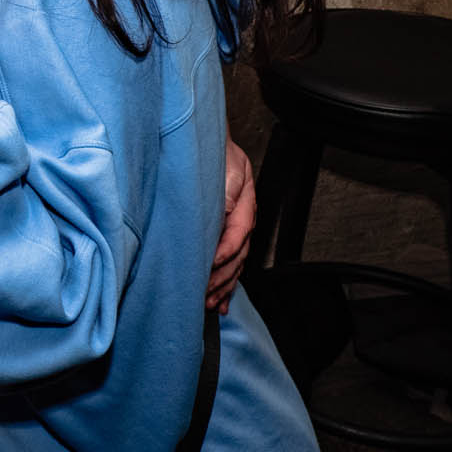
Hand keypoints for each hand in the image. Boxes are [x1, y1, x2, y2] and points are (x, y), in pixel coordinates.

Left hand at [207, 140, 254, 312]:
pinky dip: (225, 284)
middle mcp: (243, 222)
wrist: (214, 147)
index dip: (224, 252)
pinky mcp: (228, 236)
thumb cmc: (219, 156)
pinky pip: (230, 264)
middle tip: (206, 294)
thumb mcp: (227, 168)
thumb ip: (228, 191)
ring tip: (211, 303)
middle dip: (222, 278)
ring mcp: (237, 231)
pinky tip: (221, 302)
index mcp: (245, 206)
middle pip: (237, 257)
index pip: (237, 234)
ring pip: (234, 265)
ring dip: (223, 286)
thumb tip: (227, 209)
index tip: (210, 264)